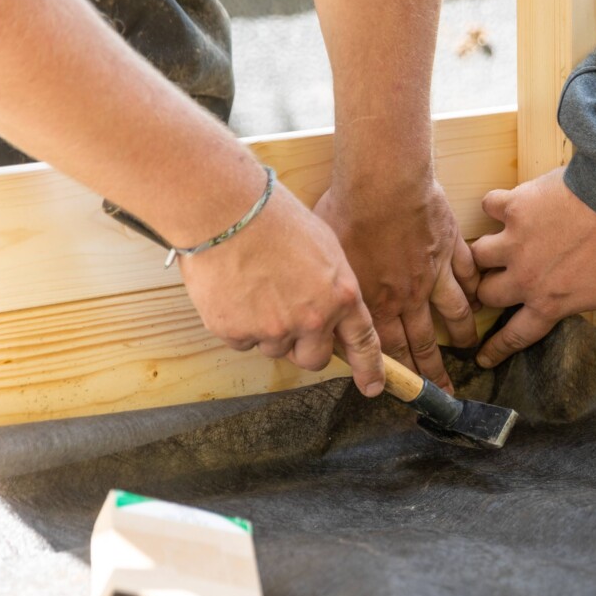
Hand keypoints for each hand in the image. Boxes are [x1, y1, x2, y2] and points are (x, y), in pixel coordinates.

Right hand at [179, 184, 385, 395]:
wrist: (223, 209)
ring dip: (268, 331)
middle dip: (305, 347)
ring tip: (255, 289)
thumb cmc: (273, 217)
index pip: (363, 342)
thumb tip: (333, 310)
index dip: (369, 369)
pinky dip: (238, 323)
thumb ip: (332, 286)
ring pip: (275, 349)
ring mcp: (273, 329)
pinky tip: (233, 290)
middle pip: (315, 359)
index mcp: (340, 295)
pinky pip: (242, 341)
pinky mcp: (236, 331)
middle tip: (289, 320)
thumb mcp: (323, 247)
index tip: (372, 387)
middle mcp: (312, 319)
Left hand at [315, 170, 477, 392]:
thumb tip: (332, 317)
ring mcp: (434, 273)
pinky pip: (469, 275)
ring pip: (454, 313)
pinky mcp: (451, 247)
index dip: (402, 376)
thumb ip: (337, 293)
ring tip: (469, 348)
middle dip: (435, 371)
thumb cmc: (348, 214)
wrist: (383, 183)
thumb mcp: (330, 261)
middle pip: (425, 341)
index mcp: (377, 302)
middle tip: (446, 393)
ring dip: (463, 333)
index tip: (411, 393)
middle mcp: (408, 296)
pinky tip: (480, 299)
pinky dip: (477, 290)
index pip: (391, 350)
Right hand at [469, 167, 595, 367]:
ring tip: (489, 251)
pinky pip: (489, 206)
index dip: (497, 349)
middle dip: (487, 293)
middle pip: (487, 294)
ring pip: (477, 255)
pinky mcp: (515, 206)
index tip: (482, 358)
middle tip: (489, 288)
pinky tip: (502, 207)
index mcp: (549, 302)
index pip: (516, 335)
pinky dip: (494, 206)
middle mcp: (525, 276)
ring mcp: (516, 240)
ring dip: (483, 254)